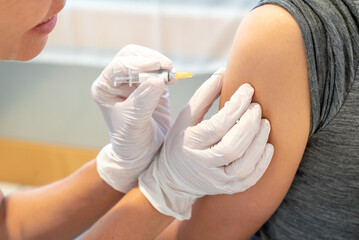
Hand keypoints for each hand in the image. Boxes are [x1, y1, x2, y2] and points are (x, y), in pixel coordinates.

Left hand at [92, 44, 172, 192]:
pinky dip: (166, 72)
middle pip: (131, 56)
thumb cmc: (131, 141)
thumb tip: (158, 79)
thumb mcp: (133, 123)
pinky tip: (172, 80)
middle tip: (167, 69)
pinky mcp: (151, 85)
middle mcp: (117, 81)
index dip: (137, 64)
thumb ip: (143, 101)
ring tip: (171, 76)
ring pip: (146, 60)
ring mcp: (134, 82)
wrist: (144, 152)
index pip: (119, 66)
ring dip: (160, 65)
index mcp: (105, 88)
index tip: (156, 68)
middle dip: (150, 60)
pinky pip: (158, 71)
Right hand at [139, 69, 273, 219]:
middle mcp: (201, 164)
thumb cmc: (180, 141)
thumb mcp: (185, 117)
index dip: (236, 106)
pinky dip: (261, 164)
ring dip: (258, 143)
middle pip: (231, 148)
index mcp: (189, 143)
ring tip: (264, 124)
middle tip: (257, 108)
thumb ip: (203, 96)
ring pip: (242, 167)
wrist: (172, 178)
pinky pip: (248, 181)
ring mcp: (214, 180)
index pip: (217, 125)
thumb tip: (224, 73)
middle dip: (249, 125)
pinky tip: (267, 147)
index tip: (247, 89)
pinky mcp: (225, 189)